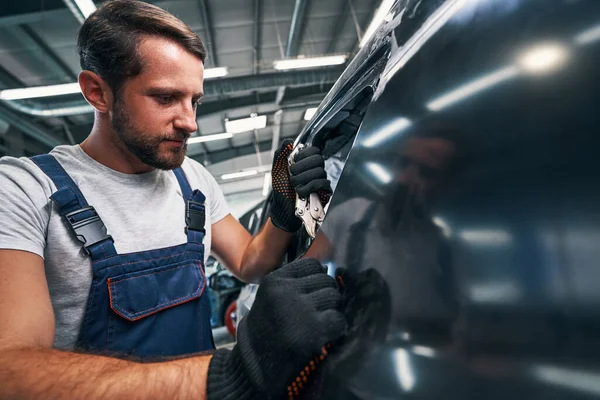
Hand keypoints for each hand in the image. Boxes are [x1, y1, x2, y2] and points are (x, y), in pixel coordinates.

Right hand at [206, 258, 346, 399]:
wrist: (254, 365)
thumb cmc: (265, 329)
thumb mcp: (269, 297)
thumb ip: (293, 282)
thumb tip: (328, 270)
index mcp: (274, 281)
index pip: (312, 264)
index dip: (318, 277)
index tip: (314, 291)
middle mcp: (286, 292)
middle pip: (326, 280)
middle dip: (326, 295)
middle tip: (319, 310)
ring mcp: (300, 311)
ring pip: (334, 297)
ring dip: (332, 310)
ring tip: (321, 322)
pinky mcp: (313, 331)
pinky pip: (339, 319)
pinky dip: (337, 327)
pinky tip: (326, 334)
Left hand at [269, 139, 331, 231]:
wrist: (283, 208)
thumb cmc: (281, 190)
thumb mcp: (277, 170)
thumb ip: (280, 154)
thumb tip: (288, 142)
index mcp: (306, 162)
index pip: (314, 150)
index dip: (303, 155)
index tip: (294, 162)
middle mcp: (315, 170)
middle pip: (318, 159)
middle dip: (301, 167)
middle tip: (292, 175)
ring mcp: (321, 180)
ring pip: (320, 171)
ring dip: (302, 179)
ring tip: (295, 186)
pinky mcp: (324, 192)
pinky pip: (323, 183)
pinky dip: (309, 187)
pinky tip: (301, 192)